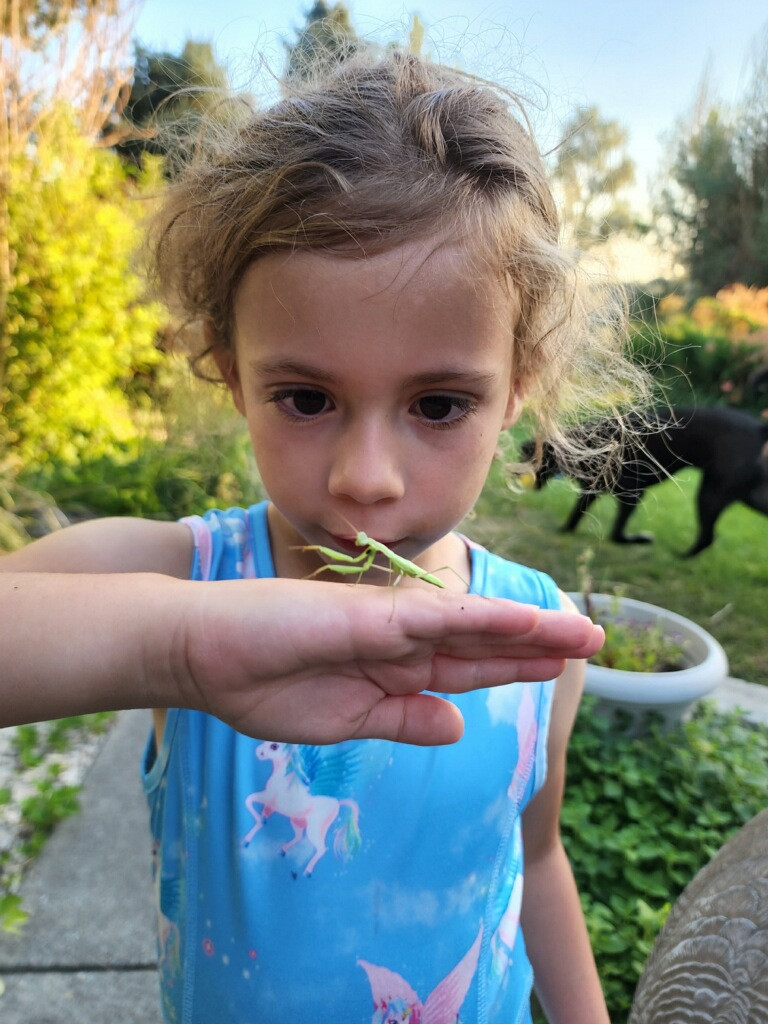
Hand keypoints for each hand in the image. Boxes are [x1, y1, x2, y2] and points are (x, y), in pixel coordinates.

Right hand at [177, 579, 603, 744]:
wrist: (201, 656)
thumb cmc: (260, 686)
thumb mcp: (344, 722)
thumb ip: (402, 721)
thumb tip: (458, 727)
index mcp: (393, 670)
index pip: (467, 669)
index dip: (515, 665)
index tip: (560, 664)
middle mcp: (399, 642)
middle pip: (483, 643)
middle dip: (538, 643)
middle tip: (595, 638)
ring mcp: (386, 626)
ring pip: (472, 626)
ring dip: (529, 627)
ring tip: (582, 630)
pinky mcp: (367, 618)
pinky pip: (437, 619)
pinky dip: (484, 620)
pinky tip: (526, 621)